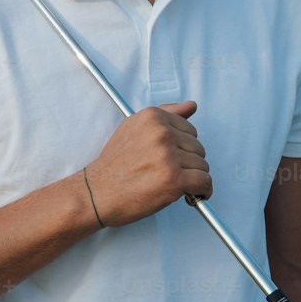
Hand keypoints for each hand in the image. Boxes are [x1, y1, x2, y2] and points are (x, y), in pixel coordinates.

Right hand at [84, 101, 210, 226]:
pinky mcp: (173, 179)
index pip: (189, 129)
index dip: (182, 148)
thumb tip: (191, 106)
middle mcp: (161, 132)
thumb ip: (166, 114)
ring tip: (174, 185)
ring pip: (202, 165)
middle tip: (169, 174)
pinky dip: (202, 192)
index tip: (172, 159)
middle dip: (188, 164)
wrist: (97, 193)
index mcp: (153, 117)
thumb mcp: (134, 128)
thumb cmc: (114, 165)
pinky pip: (204, 182)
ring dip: (193, 179)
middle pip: (198, 147)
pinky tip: (190, 196)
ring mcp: (168, 155)